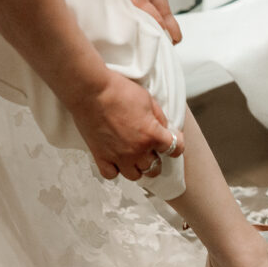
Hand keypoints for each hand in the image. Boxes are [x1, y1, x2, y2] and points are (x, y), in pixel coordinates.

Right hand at [70, 69, 184, 180]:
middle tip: (152, 151)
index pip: (174, 149)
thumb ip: (159, 117)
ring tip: (135, 158)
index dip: (177, 144)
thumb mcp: (148, 99)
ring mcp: (118, 156)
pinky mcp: (100, 156)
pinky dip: (115, 170)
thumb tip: (163, 128)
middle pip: (154, 168)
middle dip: (156, 159)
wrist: (91, 91)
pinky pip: (111, 174)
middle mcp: (137, 150)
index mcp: (151, 134)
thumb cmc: (118, 91)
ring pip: (135, 176)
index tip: (173, 141)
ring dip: (138, 168)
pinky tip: (116, 161)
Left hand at [98, 0, 181, 44]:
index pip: (174, 31)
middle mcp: (157, 3)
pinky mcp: (138, 0)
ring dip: (147, 33)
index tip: (157, 54)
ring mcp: (148, 2)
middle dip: (158, 41)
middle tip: (144, 51)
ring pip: (154, 24)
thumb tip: (162, 30)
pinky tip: (129, 29)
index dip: (168, 44)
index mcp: (161, 3)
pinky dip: (139, 25)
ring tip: (135, 42)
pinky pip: (144, 18)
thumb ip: (149, 13)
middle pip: (165, 30)